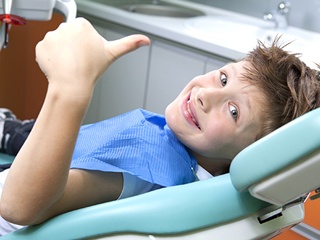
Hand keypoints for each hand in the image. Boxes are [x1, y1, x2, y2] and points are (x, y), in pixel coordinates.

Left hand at [35, 18, 149, 94]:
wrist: (72, 85)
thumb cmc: (92, 70)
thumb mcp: (113, 53)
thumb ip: (129, 44)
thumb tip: (146, 40)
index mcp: (82, 24)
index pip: (82, 30)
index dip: (85, 44)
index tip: (87, 54)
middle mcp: (65, 27)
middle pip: (69, 35)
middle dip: (73, 46)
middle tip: (79, 60)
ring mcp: (51, 36)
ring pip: (58, 43)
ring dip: (62, 53)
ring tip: (69, 65)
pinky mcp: (40, 46)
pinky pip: (46, 50)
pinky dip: (51, 58)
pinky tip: (59, 66)